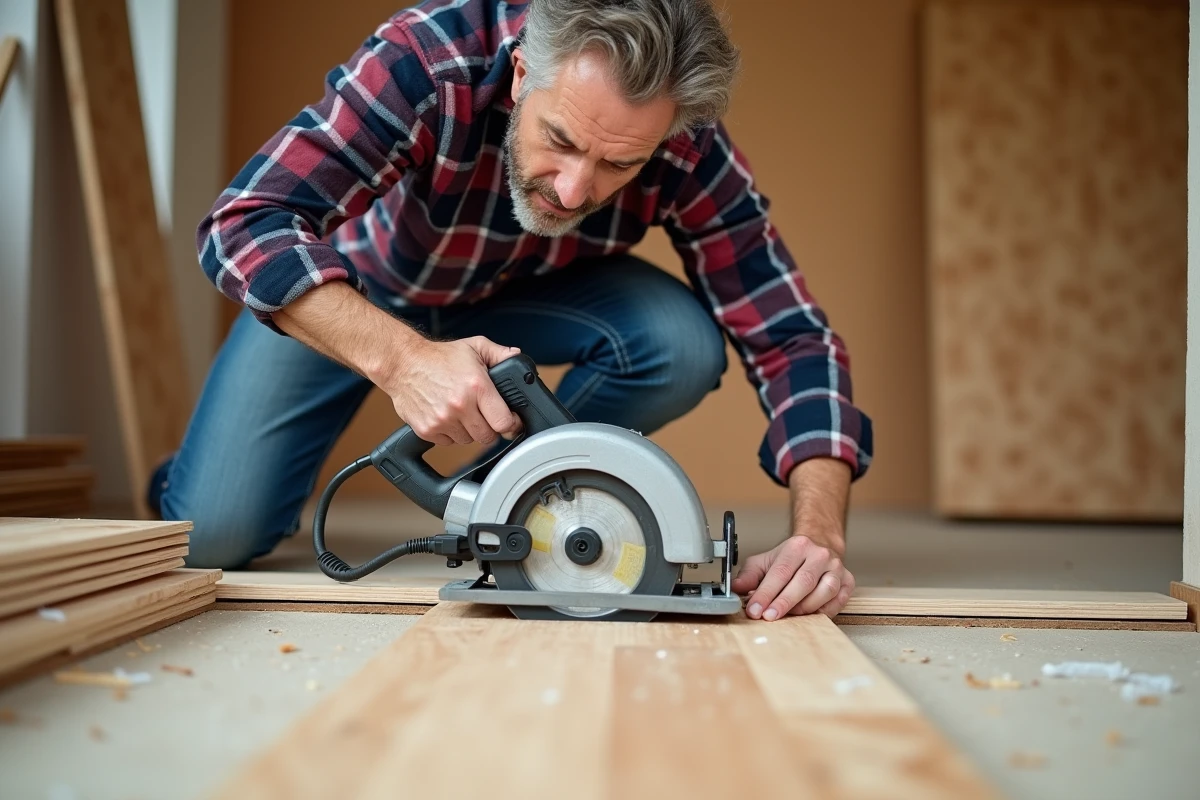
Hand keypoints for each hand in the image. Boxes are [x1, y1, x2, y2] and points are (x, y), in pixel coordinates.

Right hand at [384, 336, 523, 445]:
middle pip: (488, 437)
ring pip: (468, 440)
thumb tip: (516, 356)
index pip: (504, 422)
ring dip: (469, 430)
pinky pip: (449, 442)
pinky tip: (447, 415)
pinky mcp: (427, 430)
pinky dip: (451, 433)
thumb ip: (499, 353)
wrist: (402, 363)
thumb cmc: (438, 357)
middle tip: (483, 414)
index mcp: (476, 387)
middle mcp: (460, 405)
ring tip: (462, 411)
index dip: (511, 424)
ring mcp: (442, 420)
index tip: (510, 421)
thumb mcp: (474, 346)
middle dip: (490, 427)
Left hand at [732, 456, 854, 619]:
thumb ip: (750, 575)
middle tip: (768, 617)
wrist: (820, 544)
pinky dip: (823, 611)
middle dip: (783, 603)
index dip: (766, 593)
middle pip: (802, 582)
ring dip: (804, 608)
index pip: (780, 572)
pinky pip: (837, 602)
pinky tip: (809, 614)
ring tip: (788, 614)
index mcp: (797, 546)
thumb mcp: (766, 560)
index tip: (754, 609)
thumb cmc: (791, 557)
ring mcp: (836, 568)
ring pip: (823, 592)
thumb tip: (736, 588)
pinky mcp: (848, 581)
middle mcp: (819, 555)